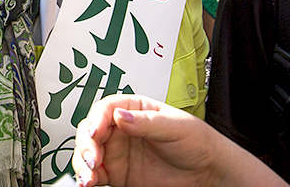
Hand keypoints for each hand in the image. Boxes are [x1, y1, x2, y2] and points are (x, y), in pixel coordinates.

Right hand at [73, 94, 286, 186]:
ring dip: (82, 163)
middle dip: (86, 144)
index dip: (96, 120)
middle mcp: (122, 129)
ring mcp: (118, 152)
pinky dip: (88, 178)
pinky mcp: (117, 173)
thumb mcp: (175, 125)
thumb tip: (121, 115)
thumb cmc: (197, 142)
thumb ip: (147, 121)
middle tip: (93, 159)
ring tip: (89, 176)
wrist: (207, 173)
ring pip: (87, 153)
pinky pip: (95, 174)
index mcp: (134, 109)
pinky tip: (89, 181)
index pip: (105, 110)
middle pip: (90, 131)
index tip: (96, 133)